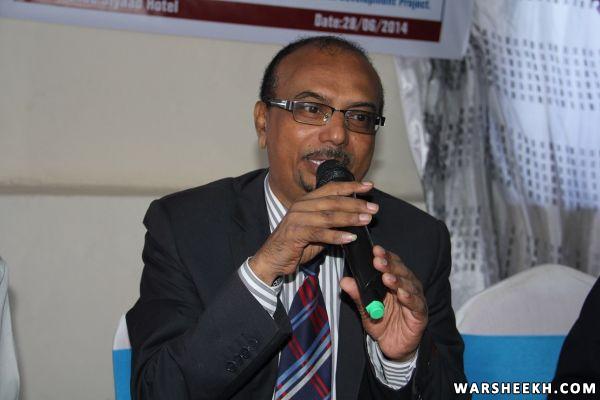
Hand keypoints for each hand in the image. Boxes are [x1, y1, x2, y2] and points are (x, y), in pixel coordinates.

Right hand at [249, 181, 377, 284]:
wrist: (272, 259)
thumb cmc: (296, 244)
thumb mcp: (316, 230)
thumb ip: (331, 223)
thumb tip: (353, 219)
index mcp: (307, 201)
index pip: (331, 188)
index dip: (351, 186)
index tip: (369, 186)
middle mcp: (302, 206)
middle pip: (333, 201)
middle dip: (355, 203)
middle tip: (373, 208)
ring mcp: (297, 219)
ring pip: (328, 215)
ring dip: (350, 217)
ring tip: (366, 220)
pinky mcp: (296, 234)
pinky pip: (320, 233)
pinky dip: (336, 235)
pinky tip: (350, 237)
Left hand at [340, 245, 426, 361]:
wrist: (393, 346)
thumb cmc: (382, 322)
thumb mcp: (366, 308)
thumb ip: (357, 294)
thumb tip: (344, 281)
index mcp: (395, 281)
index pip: (392, 264)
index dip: (385, 256)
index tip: (375, 250)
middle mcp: (407, 286)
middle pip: (401, 272)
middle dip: (389, 265)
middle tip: (378, 261)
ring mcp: (415, 299)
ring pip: (409, 286)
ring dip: (398, 281)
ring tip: (387, 278)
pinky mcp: (420, 314)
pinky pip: (416, 304)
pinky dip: (409, 298)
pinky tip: (402, 294)